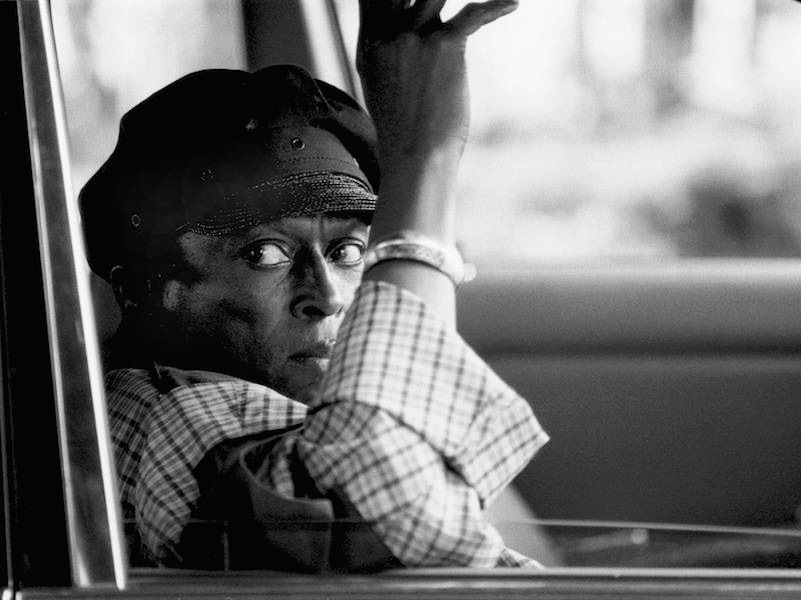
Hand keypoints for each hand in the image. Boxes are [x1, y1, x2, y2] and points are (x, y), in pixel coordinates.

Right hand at [356, 0, 517, 162]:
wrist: (415, 159)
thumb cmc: (404, 133)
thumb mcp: (381, 89)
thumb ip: (389, 56)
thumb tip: (404, 42)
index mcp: (369, 46)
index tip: (412, 1)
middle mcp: (388, 35)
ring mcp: (415, 38)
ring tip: (487, 4)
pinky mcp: (444, 46)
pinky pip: (474, 13)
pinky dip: (496, 7)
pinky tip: (512, 5)